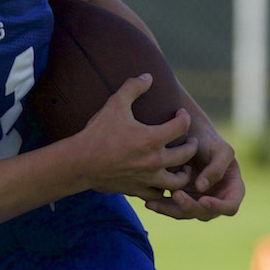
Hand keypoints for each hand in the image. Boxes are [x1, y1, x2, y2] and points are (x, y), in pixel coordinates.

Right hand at [74, 75, 195, 199]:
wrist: (79, 162)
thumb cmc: (97, 133)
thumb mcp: (114, 105)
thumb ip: (132, 88)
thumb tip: (148, 76)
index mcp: (152, 139)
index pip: (182, 127)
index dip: (184, 118)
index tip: (180, 115)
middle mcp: (155, 160)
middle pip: (186, 155)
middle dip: (191, 146)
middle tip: (188, 141)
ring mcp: (147, 178)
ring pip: (177, 181)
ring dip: (183, 173)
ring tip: (181, 167)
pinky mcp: (136, 189)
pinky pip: (157, 194)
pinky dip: (162, 190)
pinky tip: (160, 182)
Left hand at [143, 117, 244, 220]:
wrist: (186, 136)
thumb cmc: (209, 141)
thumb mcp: (220, 149)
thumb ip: (217, 167)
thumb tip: (202, 188)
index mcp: (232, 189)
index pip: (230, 207)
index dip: (218, 207)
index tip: (204, 200)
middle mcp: (216, 199)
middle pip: (205, 214)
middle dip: (190, 206)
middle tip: (176, 194)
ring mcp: (197, 201)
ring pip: (185, 214)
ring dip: (171, 210)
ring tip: (156, 201)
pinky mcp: (180, 200)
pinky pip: (171, 209)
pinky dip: (161, 207)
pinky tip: (150, 202)